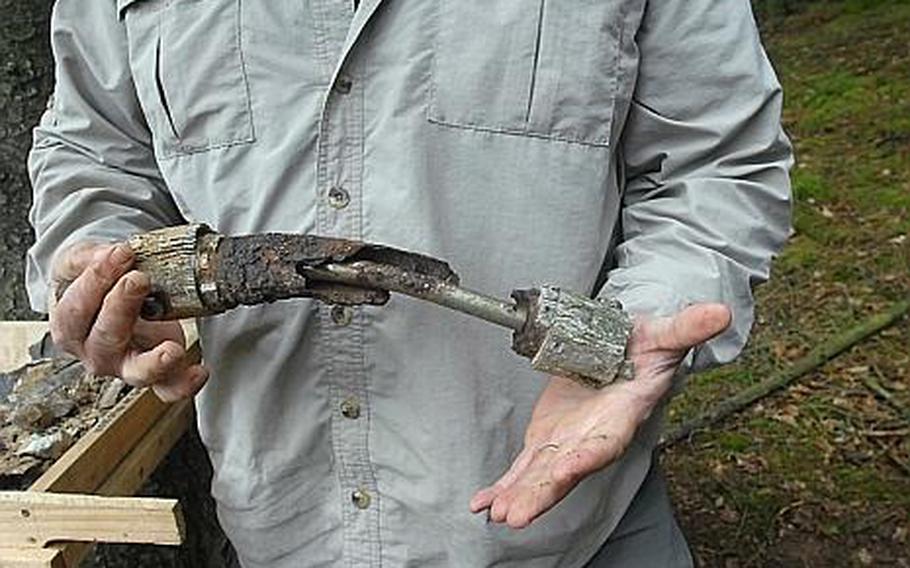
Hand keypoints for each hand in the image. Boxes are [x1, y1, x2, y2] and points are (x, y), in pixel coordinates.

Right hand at [49, 241, 208, 401]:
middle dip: (122, 306)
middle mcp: (98, 354)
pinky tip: (200, 370)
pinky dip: (184, 384)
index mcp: (71, 329)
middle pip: (106, 339)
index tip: (119, 254)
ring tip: (171, 348)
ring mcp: (128, 367)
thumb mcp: (78, 264)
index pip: (77, 310)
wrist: (108, 302)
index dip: (96, 280)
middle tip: (138, 279)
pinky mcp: (158, 372)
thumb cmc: (90, 287)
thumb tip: (111, 253)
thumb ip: (88, 257)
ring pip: (138, 372)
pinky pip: (169, 389)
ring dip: (155, 361)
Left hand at [469, 303, 731, 527]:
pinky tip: (484, 503)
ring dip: (518, 494)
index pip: (604, 442)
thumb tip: (720, 314)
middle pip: (565, 470)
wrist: (625, 353)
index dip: (586, 456)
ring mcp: (567, 441)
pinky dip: (504, 485)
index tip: (565, 469)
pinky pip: (524, 466)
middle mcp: (592, 437)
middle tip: (516, 515)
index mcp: (619, 417)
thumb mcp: (665, 334)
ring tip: (497, 513)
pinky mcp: (547, 438)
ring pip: (540, 474)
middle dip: (541, 493)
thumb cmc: (647, 347)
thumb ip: (687, 328)